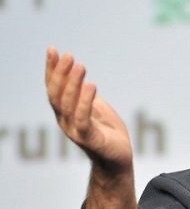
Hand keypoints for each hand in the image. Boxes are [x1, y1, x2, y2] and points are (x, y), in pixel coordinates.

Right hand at [46, 47, 138, 208]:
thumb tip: (77, 72)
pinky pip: (83, 119)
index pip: (53, 88)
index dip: (51, 69)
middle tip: (70, 56)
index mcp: (65, 112)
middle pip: (56, 94)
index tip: (53, 50)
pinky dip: (85, 102)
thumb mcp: (97, 107)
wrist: (119, 159)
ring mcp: (75, 131)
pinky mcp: (89, 139)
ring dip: (72, 84)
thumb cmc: (108, 133)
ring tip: (81, 66)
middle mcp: (65, 121)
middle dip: (61, 73)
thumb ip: (85, 93)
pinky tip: (92, 86)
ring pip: (67, 104)